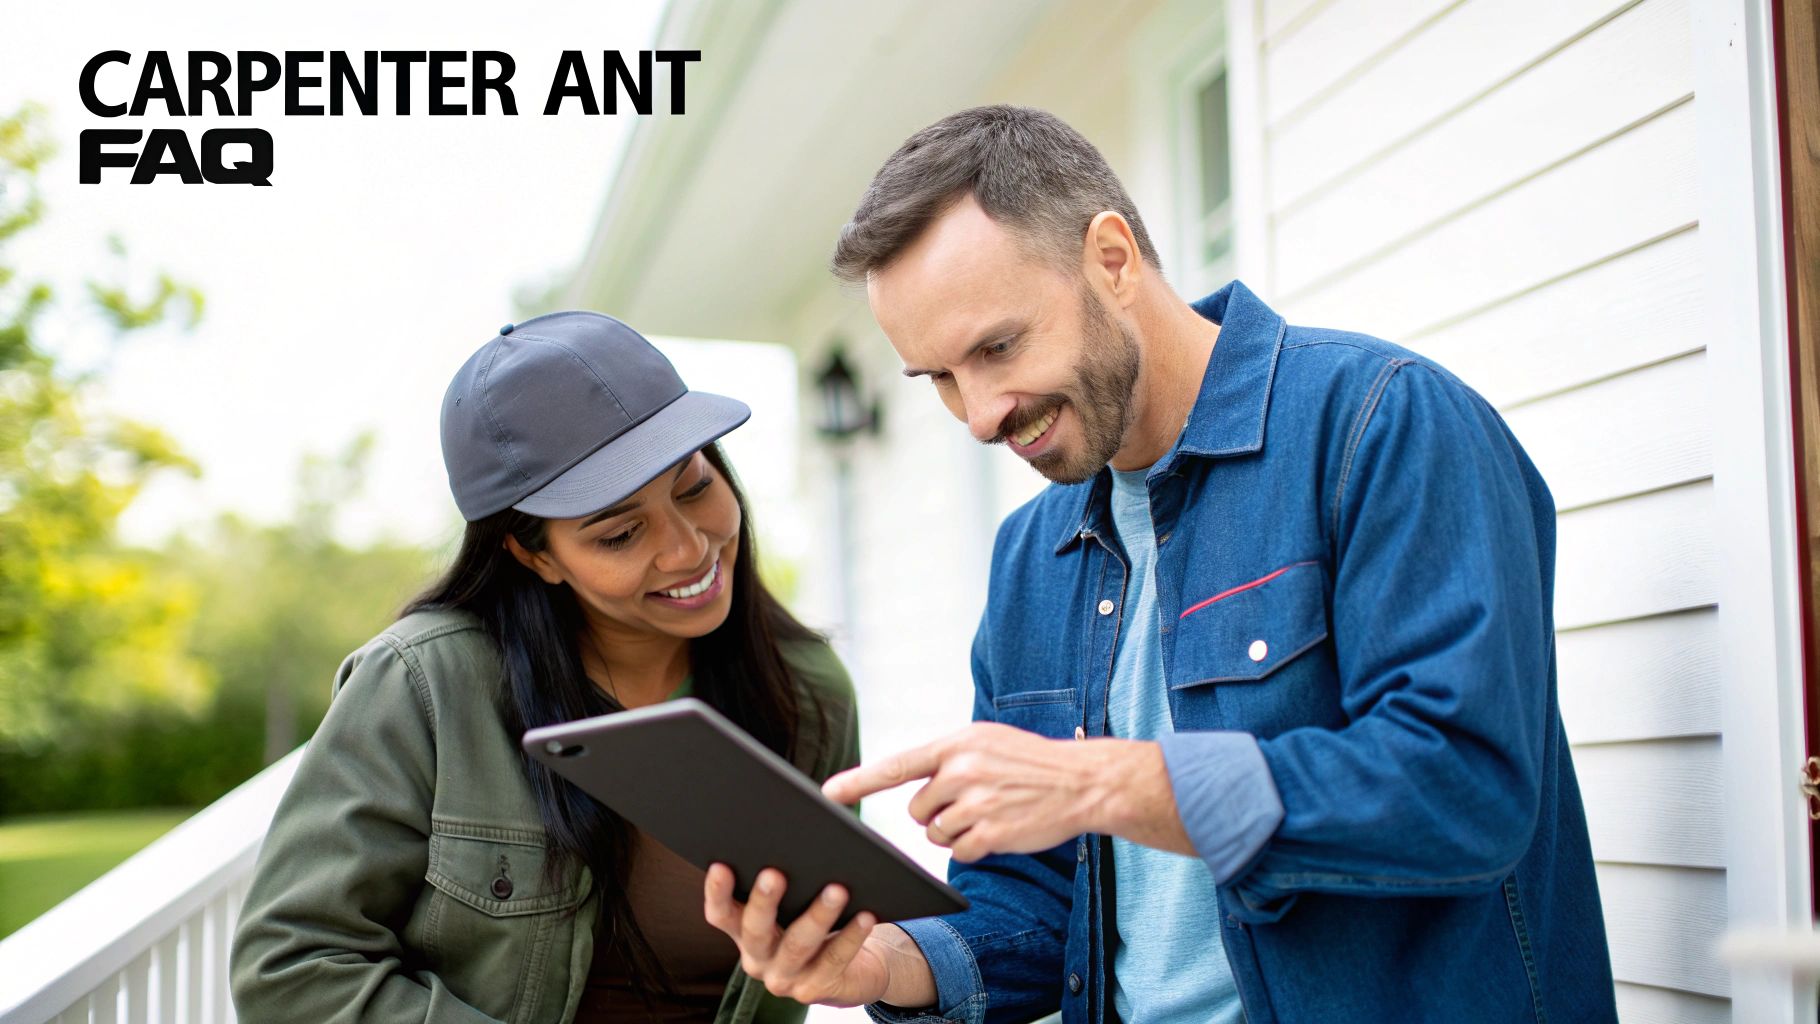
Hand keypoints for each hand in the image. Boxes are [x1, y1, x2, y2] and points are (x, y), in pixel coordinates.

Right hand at [702, 864, 936, 1007]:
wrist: (848, 972)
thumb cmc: (814, 921)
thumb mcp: (795, 902)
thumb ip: (788, 874)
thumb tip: (801, 828)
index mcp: (743, 933)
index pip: (721, 914)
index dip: (717, 892)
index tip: (721, 865)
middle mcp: (757, 959)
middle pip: (755, 930)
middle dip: (764, 901)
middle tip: (774, 874)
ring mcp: (784, 978)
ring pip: (798, 945)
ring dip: (817, 915)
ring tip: (836, 889)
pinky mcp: (814, 990)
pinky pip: (834, 960)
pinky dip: (851, 936)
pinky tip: (865, 915)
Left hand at [822, 722, 1194, 859]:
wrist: (1082, 781)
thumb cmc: (1031, 762)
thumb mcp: (987, 742)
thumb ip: (949, 758)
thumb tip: (912, 788)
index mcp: (956, 744)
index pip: (897, 765)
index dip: (859, 781)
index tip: (828, 794)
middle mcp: (961, 770)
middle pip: (917, 810)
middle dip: (937, 813)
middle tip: (972, 802)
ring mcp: (976, 803)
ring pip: (936, 833)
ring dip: (956, 831)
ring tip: (991, 812)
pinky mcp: (991, 834)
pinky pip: (961, 851)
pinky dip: (977, 847)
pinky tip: (1002, 829)